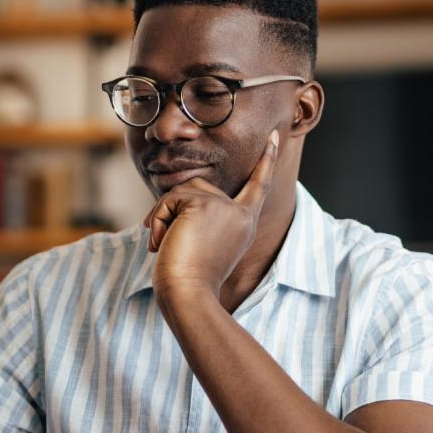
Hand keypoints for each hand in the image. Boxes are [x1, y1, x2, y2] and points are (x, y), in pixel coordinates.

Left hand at [145, 131, 277, 304]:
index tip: (273, 136)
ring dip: (164, 216)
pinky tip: (163, 242)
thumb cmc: (190, 280)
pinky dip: (159, 219)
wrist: (189, 295)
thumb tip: (176, 199)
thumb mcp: (204, 245)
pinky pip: (170, 199)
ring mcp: (224, 207)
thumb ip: (202, 217)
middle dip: (174, 209)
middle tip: (165, 243)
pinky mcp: (204, 204)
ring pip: (181, 191)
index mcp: (245, 225)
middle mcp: (240, 214)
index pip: (258, 185)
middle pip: (199, 187)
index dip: (266, 160)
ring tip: (165, 244)